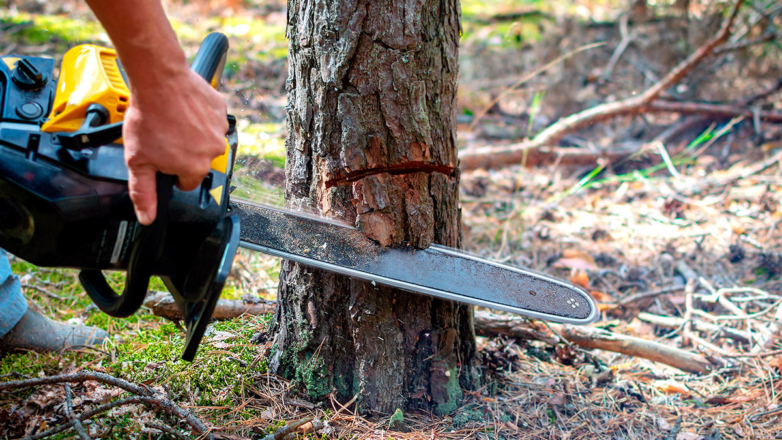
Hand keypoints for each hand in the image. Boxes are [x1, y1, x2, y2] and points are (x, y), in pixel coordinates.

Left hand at [123, 66, 227, 224]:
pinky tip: (183, 109)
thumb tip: (148, 218)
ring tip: (173, 120)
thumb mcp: (137, 160)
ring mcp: (219, 129)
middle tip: (164, 135)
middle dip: (183, 152)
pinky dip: (200, 116)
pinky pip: (212, 120)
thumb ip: (143, 192)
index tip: (161, 155)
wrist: (158, 79)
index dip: (171, 171)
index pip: (186, 181)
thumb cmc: (148, 117)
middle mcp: (213, 151)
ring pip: (206, 140)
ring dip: (192, 134)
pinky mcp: (221, 110)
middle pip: (198, 161)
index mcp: (195, 168)